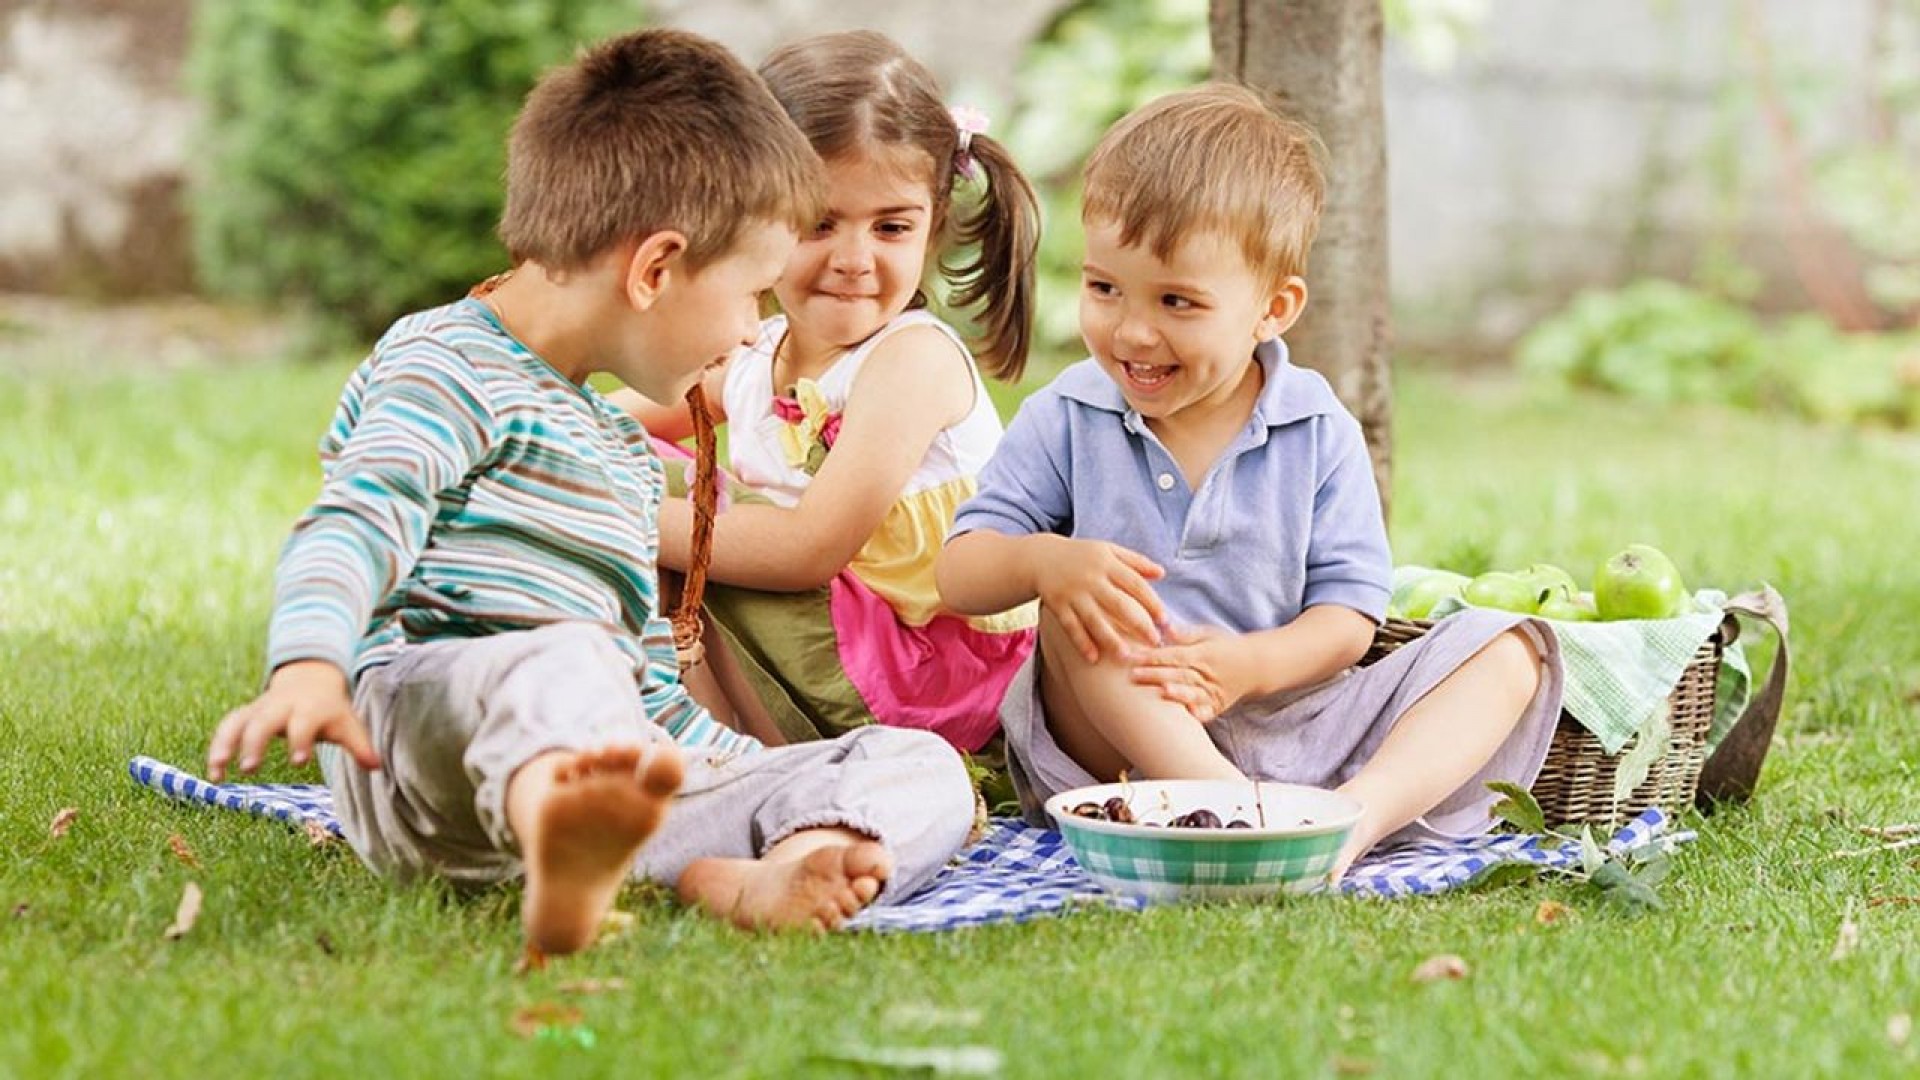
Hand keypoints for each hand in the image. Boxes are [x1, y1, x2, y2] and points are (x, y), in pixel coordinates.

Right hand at [207, 660, 379, 780]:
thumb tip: (378, 766)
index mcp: (309, 708)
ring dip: (225, 744)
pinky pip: (227, 726)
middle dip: (255, 743)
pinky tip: (214, 773)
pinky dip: (217, 745)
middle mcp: (281, 706)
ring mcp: (261, 708)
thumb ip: (360, 745)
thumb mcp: (348, 723)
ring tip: (217, 773)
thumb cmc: (331, 709)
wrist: (311, 678)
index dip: (301, 741)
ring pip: (238, 722)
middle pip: (264, 721)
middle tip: (250, 768)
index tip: (298, 762)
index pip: (303, 724)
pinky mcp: (246, 714)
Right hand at [1030, 536, 1166, 662]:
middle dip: (1138, 624)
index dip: (1152, 603)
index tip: (1166, 621)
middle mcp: (1091, 578)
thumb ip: (1135, 561)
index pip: (1135, 584)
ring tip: (1126, 657)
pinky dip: (1082, 643)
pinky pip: (1071, 627)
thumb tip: (1162, 573)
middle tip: (1155, 643)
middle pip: (1119, 604)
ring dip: (1110, 639)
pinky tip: (1094, 659)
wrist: (1041, 557)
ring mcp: (1073, 593)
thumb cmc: (1082, 555)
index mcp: (1107, 563)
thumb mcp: (1108, 550)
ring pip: (1095, 620)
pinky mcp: (1058, 605)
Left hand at [1129, 625, 1258, 722]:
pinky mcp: (1217, 706)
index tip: (1131, 656)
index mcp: (1204, 654)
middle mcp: (1208, 674)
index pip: (1175, 655)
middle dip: (1155, 675)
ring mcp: (1214, 692)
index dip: (1153, 656)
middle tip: (1132, 675)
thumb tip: (1165, 628)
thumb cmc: (1225, 647)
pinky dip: (1200, 714)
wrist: (1255, 666)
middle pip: (1179, 674)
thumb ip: (1187, 634)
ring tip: (1162, 691)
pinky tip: (1190, 715)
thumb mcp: (1209, 634)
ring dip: (1178, 693)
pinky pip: (1208, 712)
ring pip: (1193, 693)